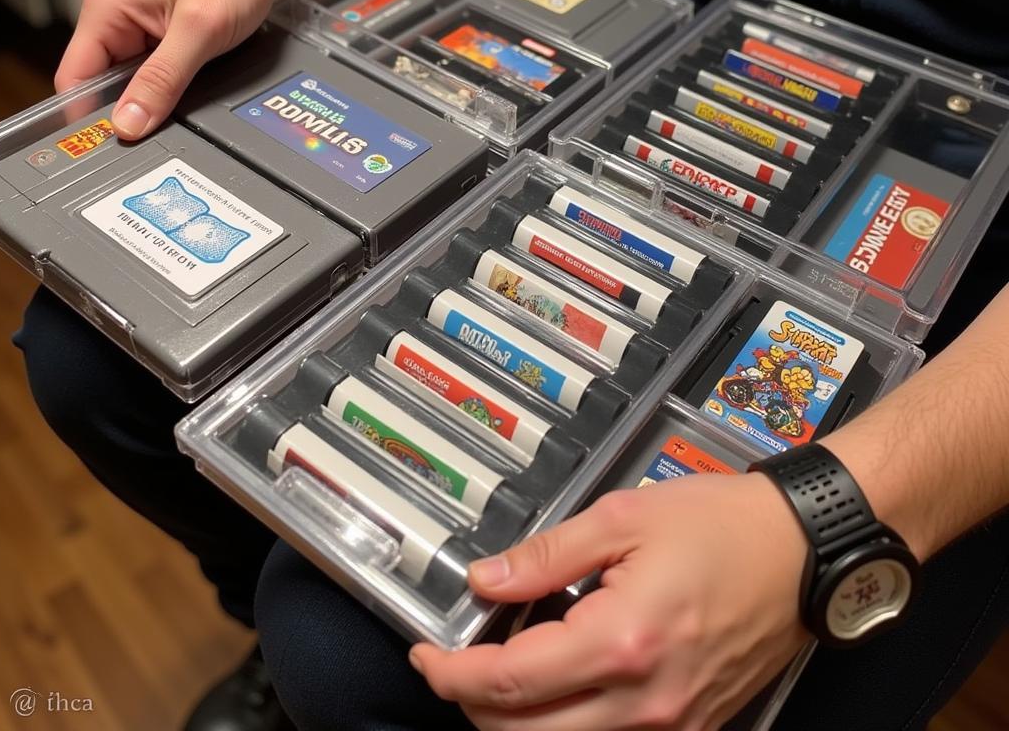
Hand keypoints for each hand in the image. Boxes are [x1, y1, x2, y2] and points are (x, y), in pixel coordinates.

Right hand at [55, 0, 280, 138]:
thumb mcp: (198, 30)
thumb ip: (162, 80)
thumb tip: (129, 123)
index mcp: (106, 9)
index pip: (74, 78)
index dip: (88, 115)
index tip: (112, 145)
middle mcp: (118, 19)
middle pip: (104, 86)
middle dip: (127, 112)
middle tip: (154, 137)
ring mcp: (144, 29)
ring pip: (135, 85)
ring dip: (154, 102)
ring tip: (178, 112)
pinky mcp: (169, 38)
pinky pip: (160, 76)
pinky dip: (172, 91)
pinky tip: (190, 96)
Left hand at [412, 474, 810, 730]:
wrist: (802, 550)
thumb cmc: (723, 525)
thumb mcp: (624, 518)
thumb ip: (547, 554)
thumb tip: (488, 579)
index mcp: (622, 641)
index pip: (509, 683)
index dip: (452, 675)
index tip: (426, 656)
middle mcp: (646, 701)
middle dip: (473, 706)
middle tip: (456, 664)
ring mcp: (673, 725)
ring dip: (519, 722)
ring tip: (502, 673)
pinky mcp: (693, 728)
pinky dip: (569, 725)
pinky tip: (561, 684)